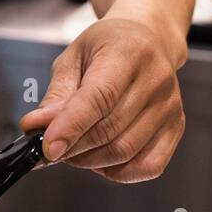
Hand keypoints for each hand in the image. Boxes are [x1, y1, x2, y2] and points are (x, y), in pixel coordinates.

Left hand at [19, 17, 185, 182]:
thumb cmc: (106, 47)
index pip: (99, 98)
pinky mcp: (176, 127)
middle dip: (71, 147)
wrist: (150, 40)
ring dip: (88, 160)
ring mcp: (170, 106)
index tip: (46, 148)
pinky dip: (117, 171)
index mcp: (128, 53)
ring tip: (72, 148)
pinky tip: (100, 158)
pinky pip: (147, 166)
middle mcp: (156, 80)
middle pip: (108, 130)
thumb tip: (35, 127)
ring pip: (124, 152)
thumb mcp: (73, 59)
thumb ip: (55, 95)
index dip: (70, 126)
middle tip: (49, 148)